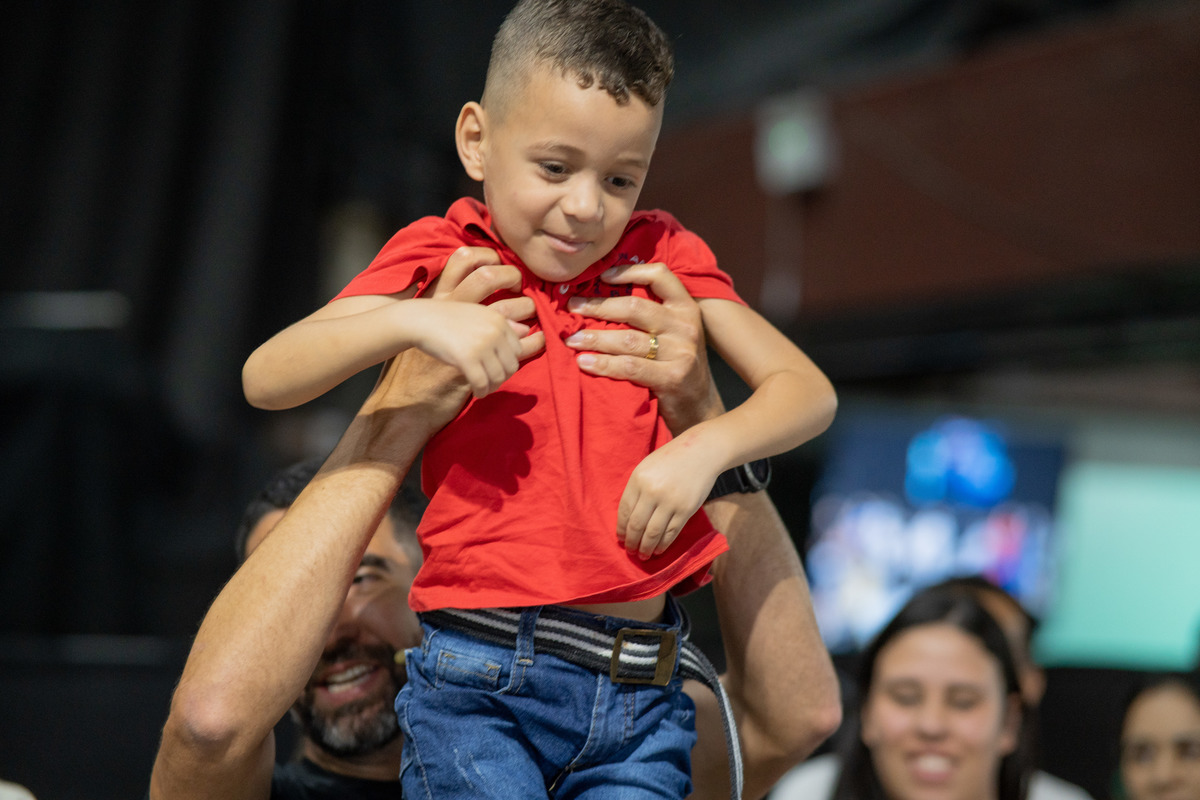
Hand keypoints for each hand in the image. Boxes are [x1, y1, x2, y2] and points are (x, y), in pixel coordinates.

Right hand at [406, 247, 543, 397]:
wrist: (421, 320)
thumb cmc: (448, 318)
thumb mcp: (478, 314)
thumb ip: (502, 324)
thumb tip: (527, 331)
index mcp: (499, 320)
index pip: (517, 350)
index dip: (507, 363)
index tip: (496, 369)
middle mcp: (494, 332)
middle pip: (511, 366)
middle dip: (502, 377)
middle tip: (490, 382)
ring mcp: (482, 346)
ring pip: (498, 377)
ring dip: (492, 387)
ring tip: (483, 389)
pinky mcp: (468, 359)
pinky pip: (482, 383)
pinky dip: (481, 392)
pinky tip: (477, 394)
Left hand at [564, 262, 720, 432]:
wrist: (699, 405)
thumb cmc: (676, 363)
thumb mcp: (673, 332)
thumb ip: (650, 314)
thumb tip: (603, 293)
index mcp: (684, 308)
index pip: (659, 275)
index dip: (629, 270)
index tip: (601, 276)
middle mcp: (685, 326)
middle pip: (634, 307)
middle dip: (598, 306)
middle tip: (571, 307)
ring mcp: (681, 352)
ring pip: (628, 339)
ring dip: (595, 338)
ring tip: (572, 340)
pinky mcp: (672, 378)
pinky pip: (630, 367)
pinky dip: (604, 364)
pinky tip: (584, 363)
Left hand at [617, 439, 720, 558]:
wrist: (701, 451)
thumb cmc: (671, 459)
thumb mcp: (647, 467)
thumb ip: (637, 489)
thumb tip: (628, 518)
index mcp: (638, 479)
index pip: (625, 511)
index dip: (621, 528)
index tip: (621, 539)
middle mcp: (652, 491)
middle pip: (637, 525)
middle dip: (632, 542)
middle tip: (630, 551)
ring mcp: (670, 501)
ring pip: (653, 533)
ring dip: (646, 547)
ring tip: (643, 555)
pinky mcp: (686, 509)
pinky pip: (671, 532)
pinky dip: (663, 544)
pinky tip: (659, 549)